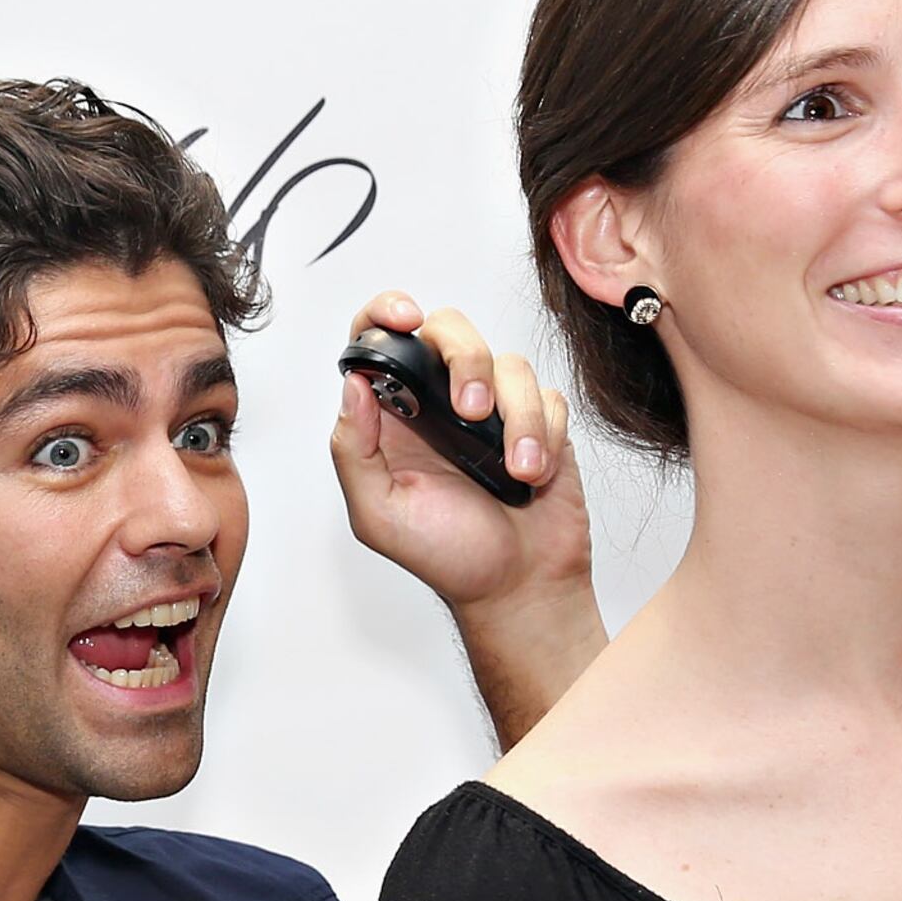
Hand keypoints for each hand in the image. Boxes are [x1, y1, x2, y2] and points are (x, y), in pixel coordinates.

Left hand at [329, 290, 593, 621]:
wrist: (518, 587)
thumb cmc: (446, 556)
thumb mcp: (379, 514)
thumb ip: (353, 449)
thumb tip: (352, 383)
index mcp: (393, 415)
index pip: (379, 339)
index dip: (385, 313)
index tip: (404, 317)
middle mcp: (439, 402)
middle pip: (450, 330)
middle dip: (466, 360)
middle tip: (471, 412)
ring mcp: (493, 407)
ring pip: (507, 363)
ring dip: (516, 415)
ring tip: (516, 470)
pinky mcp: (541, 419)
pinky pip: (549, 393)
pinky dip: (545, 430)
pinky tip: (536, 473)